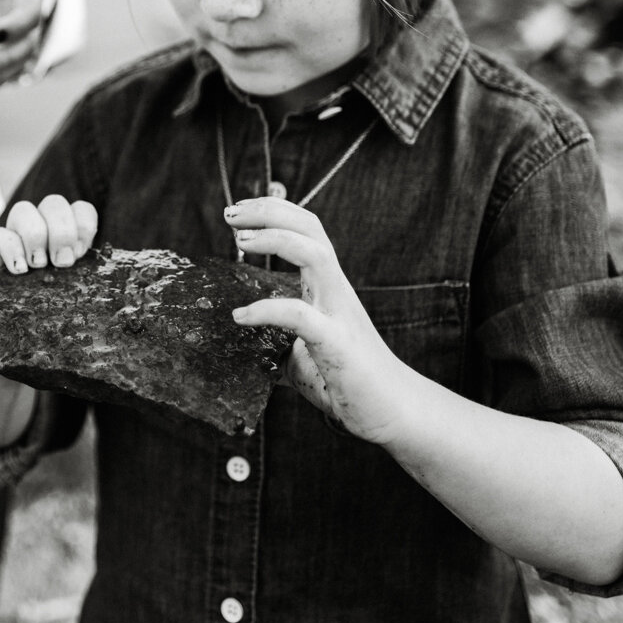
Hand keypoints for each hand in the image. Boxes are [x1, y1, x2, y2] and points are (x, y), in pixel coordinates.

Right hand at [0, 195, 97, 361]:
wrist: (10, 340)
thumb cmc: (48, 317)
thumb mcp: (73, 297)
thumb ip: (89, 284)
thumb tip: (124, 302)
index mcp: (67, 239)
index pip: (80, 209)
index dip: (83, 224)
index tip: (82, 253)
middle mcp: (42, 232)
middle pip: (53, 203)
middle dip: (61, 230)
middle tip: (63, 263)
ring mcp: (15, 239)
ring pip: (23, 210)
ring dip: (35, 235)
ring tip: (39, 266)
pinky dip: (12, 249)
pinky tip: (19, 271)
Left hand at [226, 198, 418, 443]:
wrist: (392, 411)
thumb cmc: (348, 379)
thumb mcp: (303, 350)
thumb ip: (275, 339)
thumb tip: (237, 340)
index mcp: (328, 287)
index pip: (307, 228)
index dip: (274, 210)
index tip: (239, 211)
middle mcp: (336, 291)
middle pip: (311, 228)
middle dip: (269, 211)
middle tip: (231, 214)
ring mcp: (339, 314)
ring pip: (316, 255)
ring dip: (275, 239)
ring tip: (240, 242)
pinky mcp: (337, 345)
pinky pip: (300, 316)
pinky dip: (266, 310)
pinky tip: (240, 316)